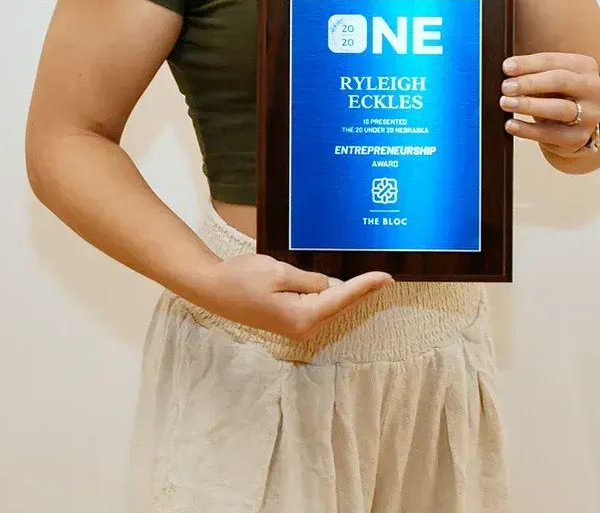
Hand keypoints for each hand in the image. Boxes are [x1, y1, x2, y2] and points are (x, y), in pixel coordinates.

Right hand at [200, 253, 393, 341]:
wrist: (212, 289)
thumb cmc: (242, 278)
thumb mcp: (280, 273)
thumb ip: (309, 281)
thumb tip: (329, 286)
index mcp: (302, 316)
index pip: (342, 298)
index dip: (366, 286)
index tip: (387, 278)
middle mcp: (302, 327)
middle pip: (340, 305)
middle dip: (363, 291)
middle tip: (387, 278)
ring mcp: (295, 326)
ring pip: (330, 306)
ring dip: (348, 294)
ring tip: (372, 282)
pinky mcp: (289, 319)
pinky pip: (317, 306)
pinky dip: (332, 296)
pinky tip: (343, 287)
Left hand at [500, 52, 599, 156]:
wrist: (577, 124)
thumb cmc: (557, 94)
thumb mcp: (548, 77)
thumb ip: (532, 71)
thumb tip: (508, 70)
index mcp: (584, 66)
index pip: (553, 61)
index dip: (527, 64)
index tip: (507, 67)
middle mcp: (593, 89)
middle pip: (559, 81)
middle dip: (529, 83)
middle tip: (506, 87)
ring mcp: (590, 114)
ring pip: (558, 108)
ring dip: (528, 105)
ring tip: (506, 103)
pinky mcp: (579, 137)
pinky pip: (551, 133)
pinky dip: (528, 130)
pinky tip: (512, 125)